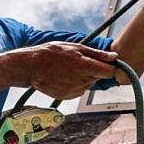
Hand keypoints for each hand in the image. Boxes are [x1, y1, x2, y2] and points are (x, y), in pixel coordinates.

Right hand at [1, 42, 118, 99]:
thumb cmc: (51, 53)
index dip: (110, 67)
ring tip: (70, 68)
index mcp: (83, 66)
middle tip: (81, 62)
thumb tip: (114, 57)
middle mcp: (80, 81)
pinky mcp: (67, 96)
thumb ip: (96, 54)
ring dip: (85, 77)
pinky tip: (65, 76)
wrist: (30, 67)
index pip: (109, 72)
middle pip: (99, 77)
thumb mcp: (75, 47)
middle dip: (95, 70)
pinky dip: (77, 84)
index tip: (105, 63)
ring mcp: (73, 90)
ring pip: (89, 84)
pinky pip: (80, 90)